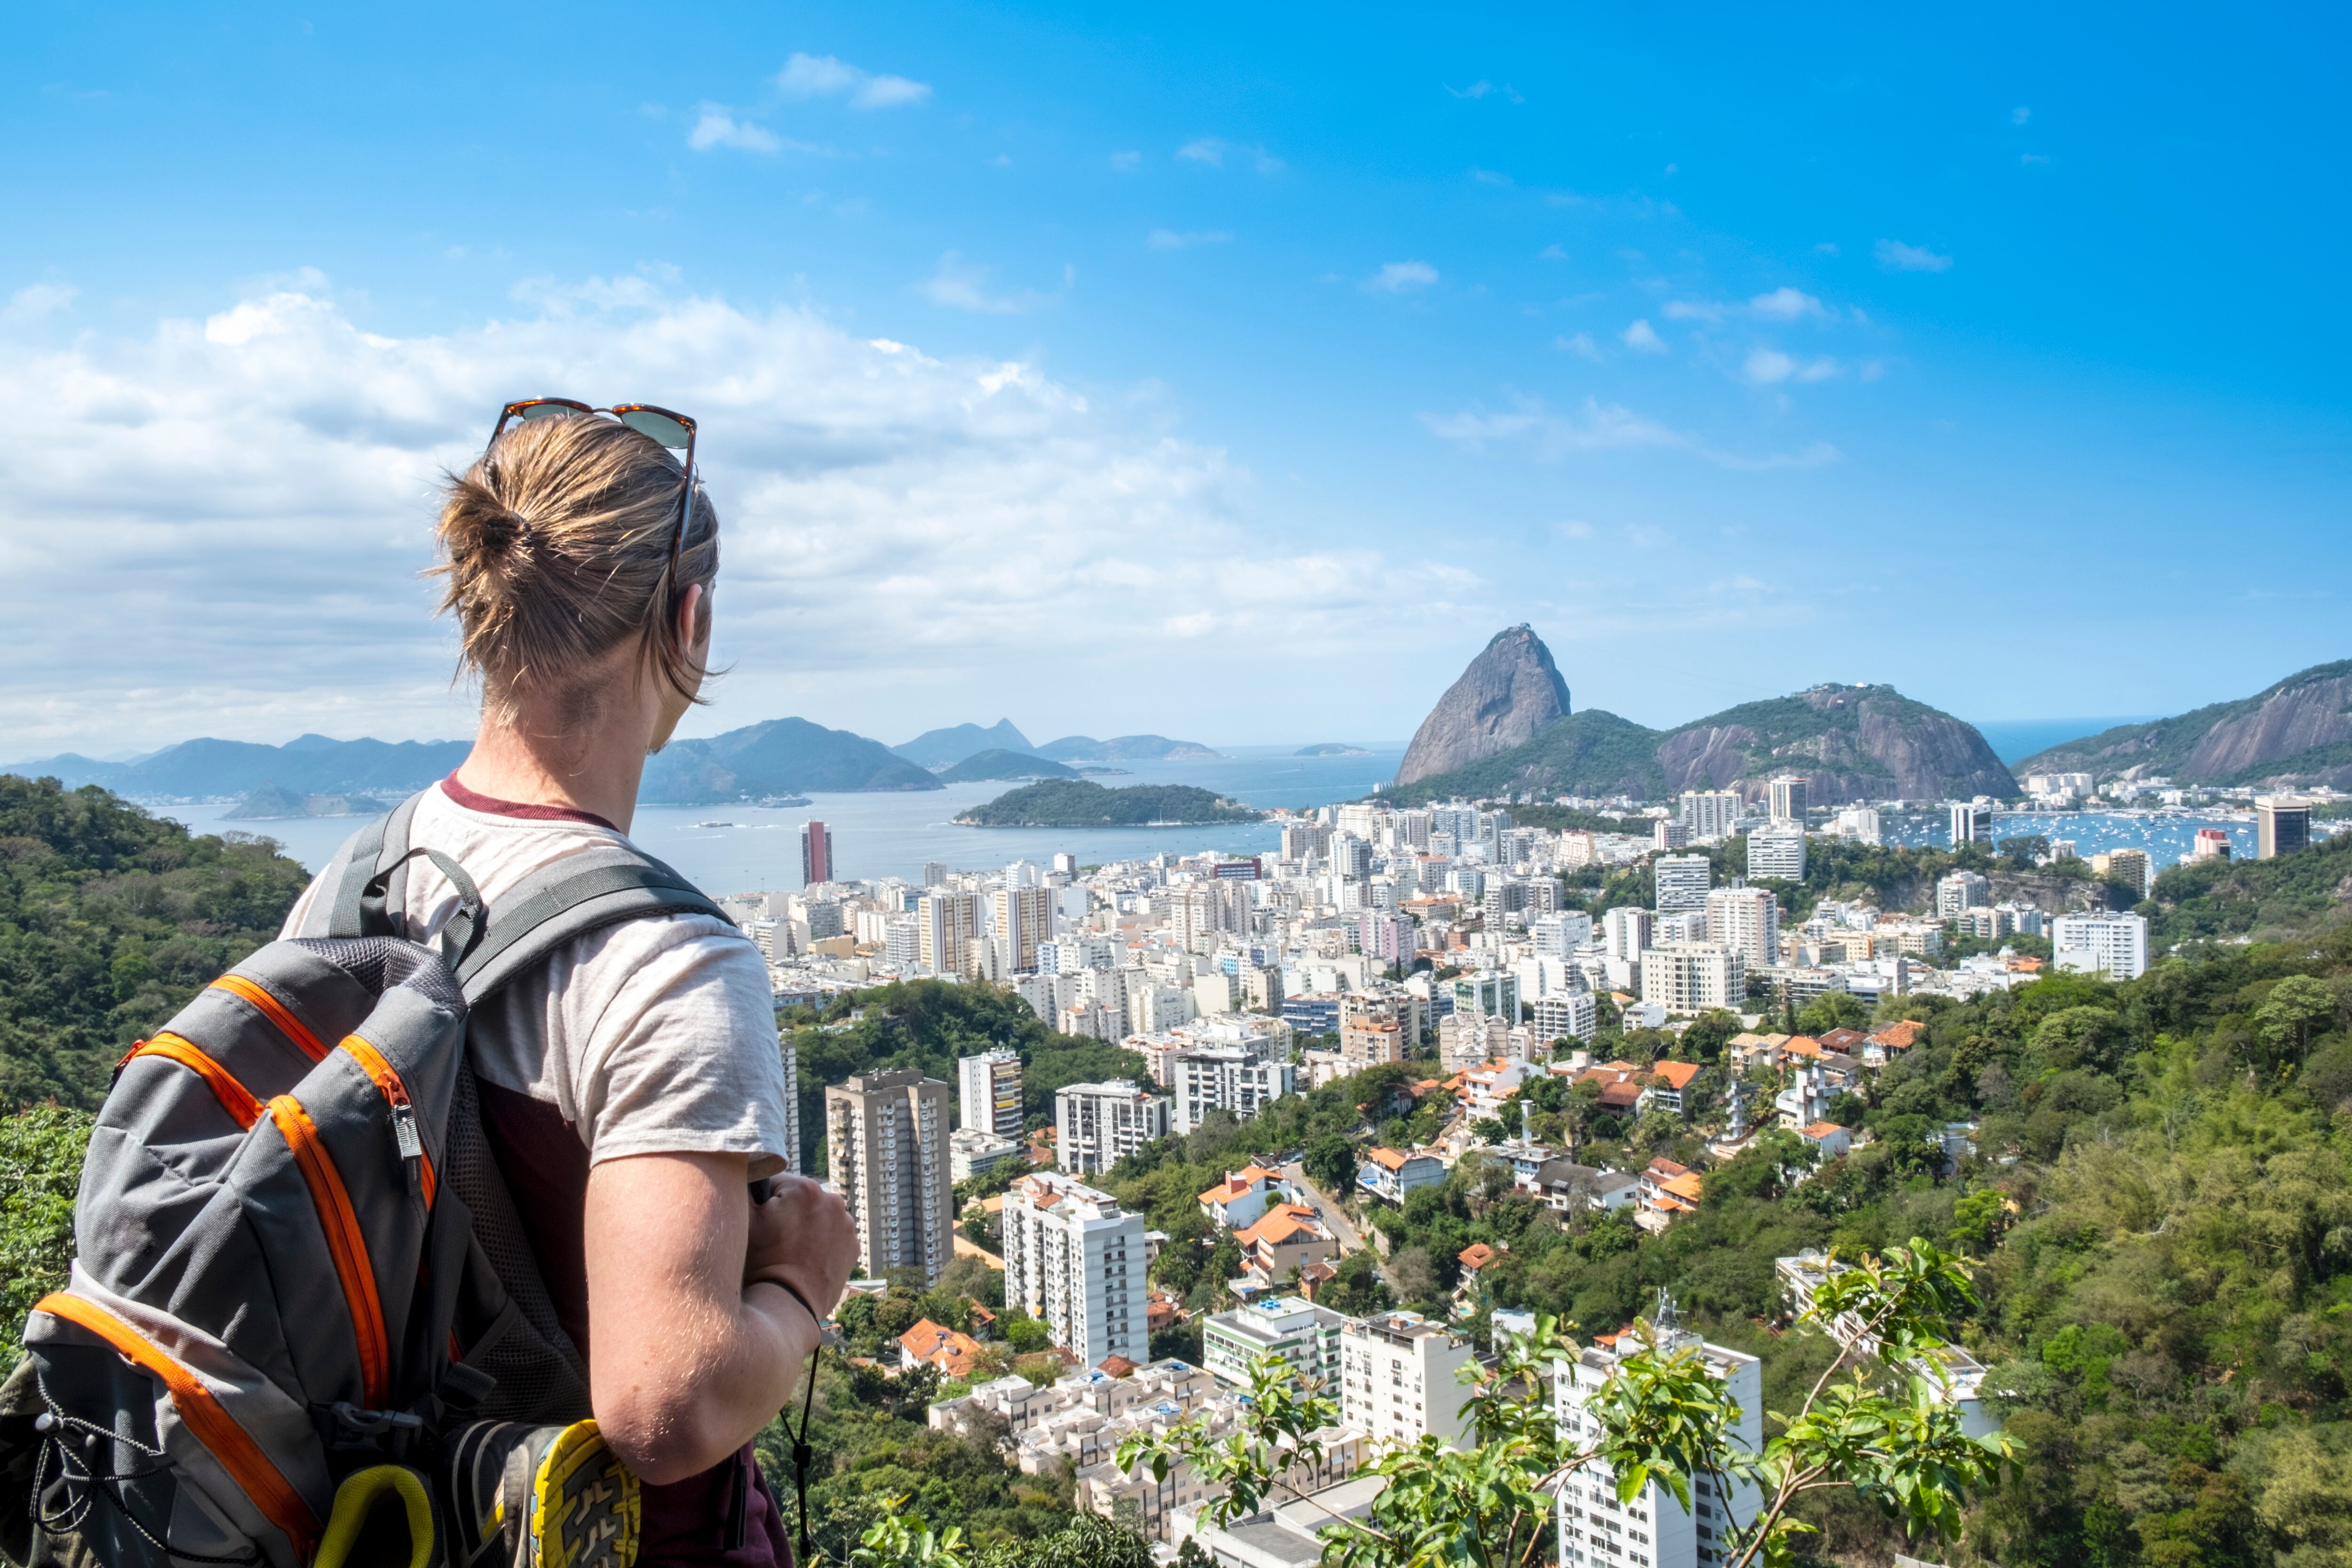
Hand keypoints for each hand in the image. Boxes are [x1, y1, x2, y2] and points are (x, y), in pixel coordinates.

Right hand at [744, 1172, 858, 1321]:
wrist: (787, 1305)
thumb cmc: (761, 1262)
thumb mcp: (743, 1220)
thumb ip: (745, 1189)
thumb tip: (748, 1178)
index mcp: (805, 1188)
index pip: (776, 1183)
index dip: (762, 1203)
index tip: (760, 1224)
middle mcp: (833, 1200)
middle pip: (799, 1199)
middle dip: (786, 1213)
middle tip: (773, 1240)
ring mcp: (846, 1224)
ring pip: (817, 1217)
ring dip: (805, 1227)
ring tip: (789, 1251)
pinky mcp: (853, 1246)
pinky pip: (832, 1235)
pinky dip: (820, 1243)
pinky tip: (806, 1258)